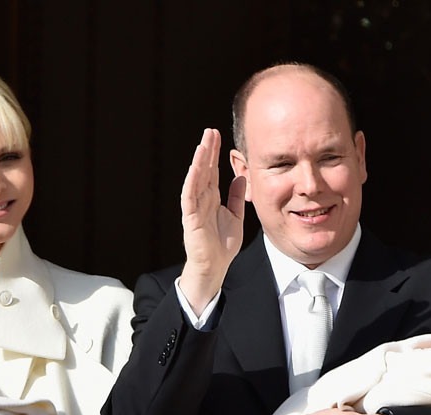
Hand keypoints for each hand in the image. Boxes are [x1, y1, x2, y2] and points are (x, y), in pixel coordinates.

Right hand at [179, 128, 246, 313]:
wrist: (215, 267)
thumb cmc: (222, 245)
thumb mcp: (236, 216)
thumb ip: (236, 197)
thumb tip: (240, 177)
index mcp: (212, 199)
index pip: (212, 171)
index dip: (214, 154)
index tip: (218, 135)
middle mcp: (202, 200)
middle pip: (203, 170)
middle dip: (206, 151)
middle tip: (210, 131)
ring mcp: (195, 208)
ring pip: (195, 179)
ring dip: (199, 161)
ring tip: (203, 143)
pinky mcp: (191, 218)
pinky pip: (190, 196)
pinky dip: (193, 181)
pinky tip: (196, 167)